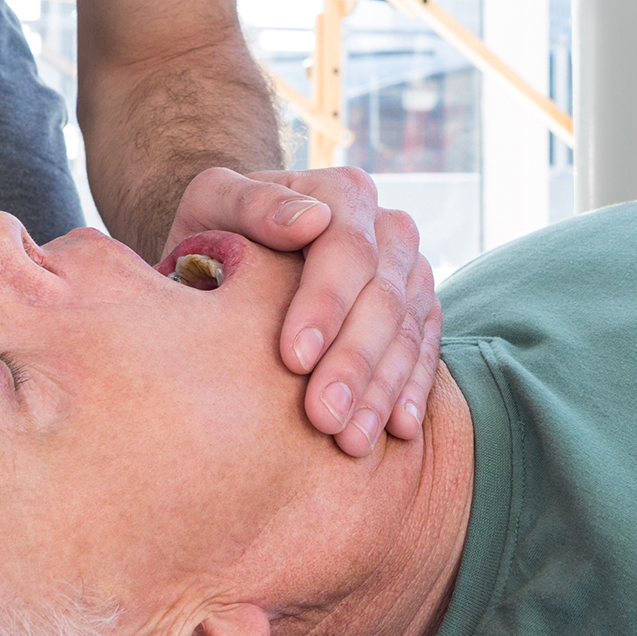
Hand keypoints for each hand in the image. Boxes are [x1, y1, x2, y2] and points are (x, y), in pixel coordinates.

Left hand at [161, 165, 442, 456]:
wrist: (231, 255)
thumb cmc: (213, 229)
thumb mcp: (213, 202)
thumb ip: (250, 203)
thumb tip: (309, 220)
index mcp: (340, 194)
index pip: (346, 249)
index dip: (325, 304)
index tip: (293, 359)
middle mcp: (386, 227)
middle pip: (382, 297)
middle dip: (352, 363)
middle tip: (322, 418)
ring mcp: (408, 271)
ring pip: (406, 332)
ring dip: (381, 391)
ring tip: (350, 441)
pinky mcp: (417, 311)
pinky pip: (423, 353)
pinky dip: (409, 393)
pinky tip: (395, 430)